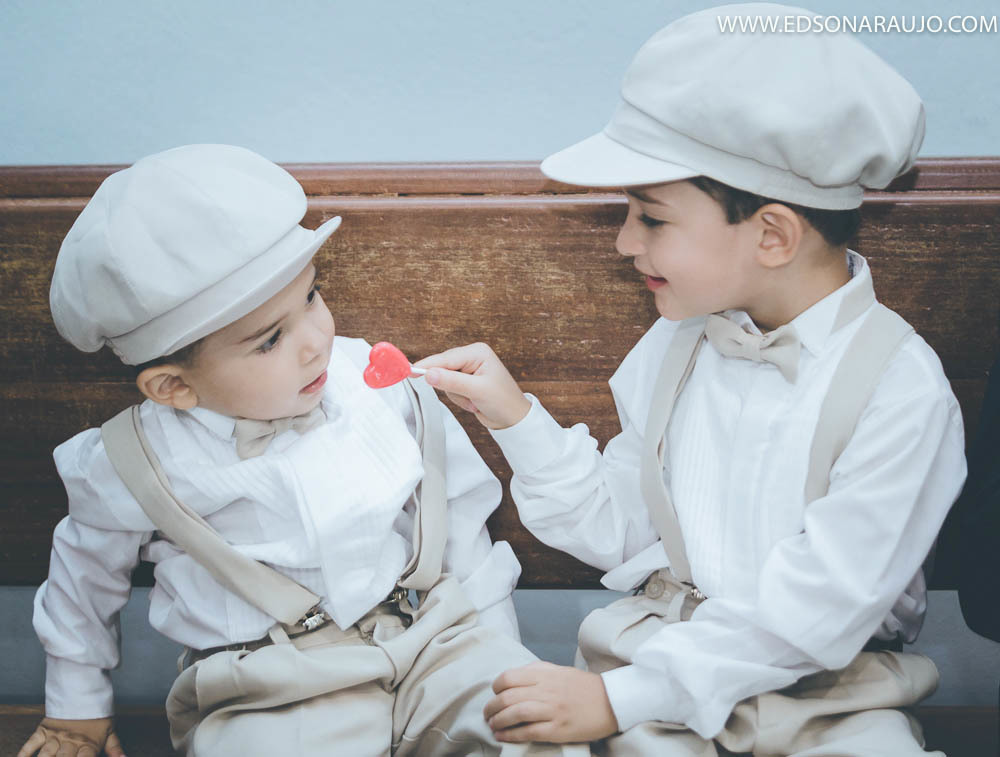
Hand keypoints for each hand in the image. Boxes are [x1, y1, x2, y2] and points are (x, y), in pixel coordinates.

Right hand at [17, 717, 124, 756]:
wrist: (85, 690)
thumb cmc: (98, 714)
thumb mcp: (110, 731)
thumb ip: (114, 748)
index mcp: (88, 744)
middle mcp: (71, 742)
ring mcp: (56, 736)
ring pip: (46, 756)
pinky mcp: (44, 730)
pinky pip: (31, 744)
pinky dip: (24, 754)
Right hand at [414, 343, 530, 429]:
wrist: (513, 420)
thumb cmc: (504, 402)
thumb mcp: (477, 391)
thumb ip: (451, 381)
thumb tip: (429, 374)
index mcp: (477, 352)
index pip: (445, 358)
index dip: (427, 366)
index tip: (409, 371)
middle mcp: (471, 357)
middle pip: (442, 368)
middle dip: (452, 387)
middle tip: (467, 396)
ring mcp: (468, 370)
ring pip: (444, 381)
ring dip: (457, 396)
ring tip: (474, 400)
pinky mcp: (465, 382)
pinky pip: (449, 390)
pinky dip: (459, 399)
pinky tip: (474, 402)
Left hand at [483, 661, 618, 743]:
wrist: (612, 702)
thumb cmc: (585, 687)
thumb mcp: (560, 671)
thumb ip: (538, 671)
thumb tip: (516, 676)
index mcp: (546, 675)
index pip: (510, 677)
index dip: (497, 686)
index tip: (495, 694)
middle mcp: (547, 691)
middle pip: (508, 697)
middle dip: (492, 707)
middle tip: (487, 713)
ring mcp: (552, 710)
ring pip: (516, 714)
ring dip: (498, 721)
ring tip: (492, 725)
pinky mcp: (558, 729)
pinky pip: (529, 732)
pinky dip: (511, 735)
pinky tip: (503, 736)